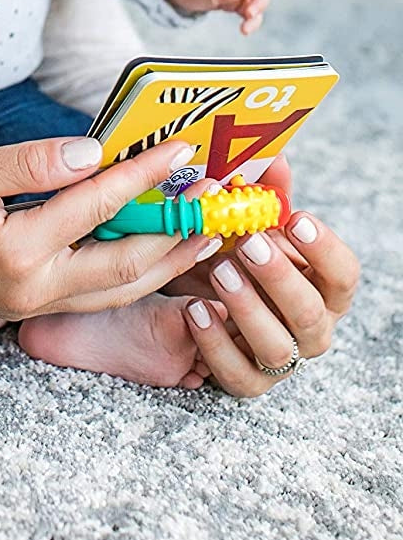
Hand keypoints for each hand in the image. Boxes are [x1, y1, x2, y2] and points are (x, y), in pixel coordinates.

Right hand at [0, 138, 231, 317]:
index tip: (182, 147)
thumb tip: (89, 152)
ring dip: (169, 260)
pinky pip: (98, 296)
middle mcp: (34, 288)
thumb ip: (26, 163)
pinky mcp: (29, 307)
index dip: (145, 173)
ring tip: (208, 230)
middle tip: (221, 199)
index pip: (99, 205)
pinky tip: (156, 253)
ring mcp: (33, 305)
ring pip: (121, 290)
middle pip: (130, 264)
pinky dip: (137, 275)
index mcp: (16, 251)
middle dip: (180, 228)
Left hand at [181, 207, 358, 397]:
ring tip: (220, 271)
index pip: (344, 275)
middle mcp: (312, 329)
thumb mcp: (256, 228)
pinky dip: (214, 342)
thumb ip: (267, 197)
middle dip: (279, 277)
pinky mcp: (248, 381)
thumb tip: (273, 158)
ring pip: (277, 347)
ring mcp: (282, 360)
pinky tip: (194, 308)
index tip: (296, 219)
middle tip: (249, 243)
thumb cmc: (246, 261)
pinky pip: (236, 373)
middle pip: (310, 313)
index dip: (324, 249)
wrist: (212, 302)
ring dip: (247, 308)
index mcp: (325, 290)